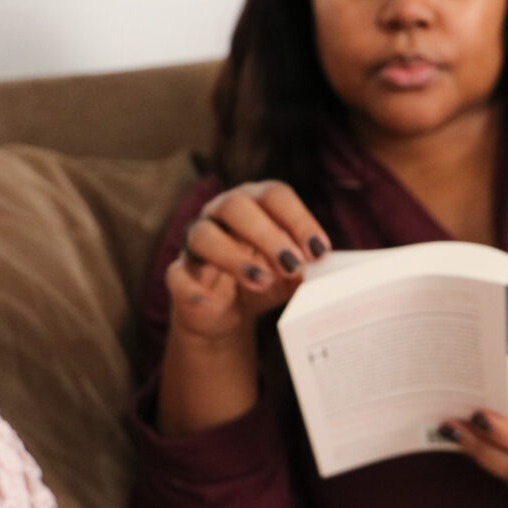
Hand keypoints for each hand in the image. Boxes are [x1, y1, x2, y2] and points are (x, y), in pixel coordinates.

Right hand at [165, 180, 330, 341]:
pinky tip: (211, 301)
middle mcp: (221, 213)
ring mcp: (196, 241)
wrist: (228, 312)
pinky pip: (179, 275)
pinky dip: (193, 288)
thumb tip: (328, 273)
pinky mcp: (179, 273)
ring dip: (235, 257)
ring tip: (263, 280)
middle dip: (268, 235)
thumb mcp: (292, 273)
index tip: (319, 251)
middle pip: (238, 206)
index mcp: (255, 202)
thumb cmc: (265, 279)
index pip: (275, 195)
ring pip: (204, 235)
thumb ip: (309, 268)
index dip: (298, 219)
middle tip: (293, 264)